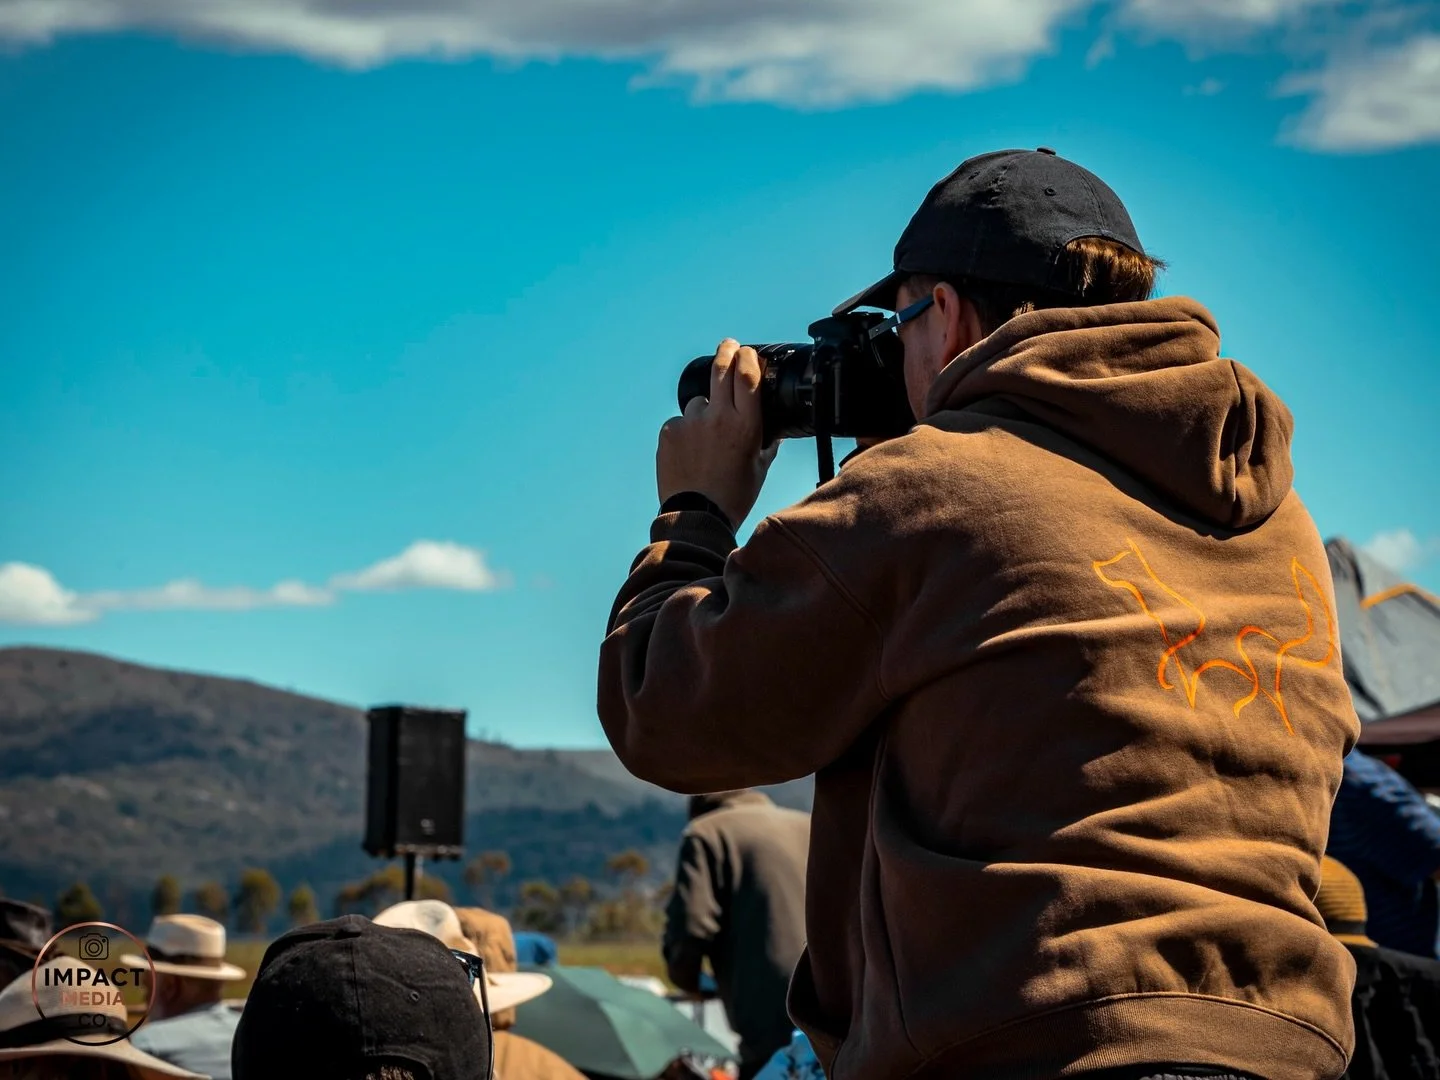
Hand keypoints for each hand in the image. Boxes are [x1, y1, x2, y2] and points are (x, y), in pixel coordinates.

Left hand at [657, 339, 778, 527]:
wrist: (696, 516)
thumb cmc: (734, 494)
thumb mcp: (760, 467)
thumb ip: (768, 442)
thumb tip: (775, 428)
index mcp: (746, 425)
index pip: (747, 375)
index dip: (747, 358)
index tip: (747, 352)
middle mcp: (718, 417)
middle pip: (721, 369)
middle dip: (726, 351)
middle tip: (728, 346)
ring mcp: (690, 422)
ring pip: (699, 402)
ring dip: (704, 411)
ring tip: (706, 442)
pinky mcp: (669, 431)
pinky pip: (680, 422)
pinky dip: (685, 431)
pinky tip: (690, 453)